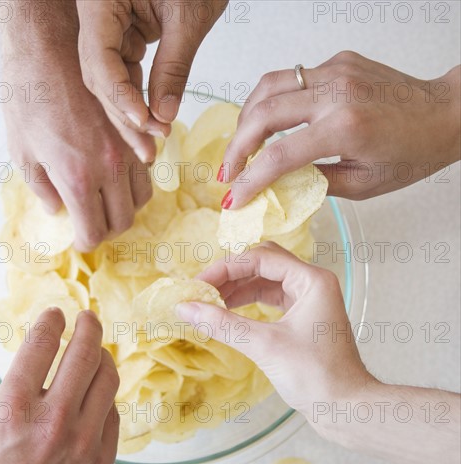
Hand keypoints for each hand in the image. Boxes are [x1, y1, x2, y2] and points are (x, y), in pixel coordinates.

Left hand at [0, 1, 152, 250]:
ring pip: (141, 200)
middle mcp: (110, 170)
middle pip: (122, 222)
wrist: (50, 49)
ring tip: (105, 204)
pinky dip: (135, 184)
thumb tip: (56, 210)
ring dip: (124, 209)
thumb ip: (42, 188)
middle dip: (106, 230)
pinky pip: (147, 173)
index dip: (85, 242)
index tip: (78, 239)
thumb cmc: (28, 97)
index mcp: (78, 179)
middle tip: (91, 225)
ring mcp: (128, 152)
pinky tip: (117, 178)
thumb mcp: (22, 151)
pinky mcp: (136, 135)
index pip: (94, 232)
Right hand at [0, 308, 119, 463]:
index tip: (57, 313)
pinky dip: (104, 397)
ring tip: (97, 352)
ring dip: (103, 357)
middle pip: (84, 354)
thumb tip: (43, 361)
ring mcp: (83, 441)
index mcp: (14, 409)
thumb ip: (17, 390)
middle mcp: (52, 421)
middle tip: (88, 318)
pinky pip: (113, 412)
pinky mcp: (103, 458)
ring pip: (108, 378)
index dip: (51, 322)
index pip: (40, 346)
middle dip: (89, 326)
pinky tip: (96, 396)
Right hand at [76, 0, 227, 140]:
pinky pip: (126, 75)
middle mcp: (98, 16)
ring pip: (111, 82)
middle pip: (100, 76)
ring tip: (152, 148)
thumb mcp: (189, 17)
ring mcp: (109, 28)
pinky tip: (153, 125)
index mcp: (100, 0)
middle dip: (125, 115)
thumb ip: (174, 66)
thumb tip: (164, 115)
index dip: (120, 94)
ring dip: (132, 116)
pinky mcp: (124, 37)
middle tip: (149, 148)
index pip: (99, 57)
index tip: (145, 121)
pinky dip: (139, 100)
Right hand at [175, 241, 370, 414]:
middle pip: (263, 264)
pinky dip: (247, 303)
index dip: (226, 268)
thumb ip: (223, 324)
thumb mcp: (264, 346)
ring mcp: (308, 300)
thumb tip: (184, 308)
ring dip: (237, 289)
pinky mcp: (302, 317)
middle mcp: (311, 283)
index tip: (198, 285)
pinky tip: (228, 312)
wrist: (346, 409)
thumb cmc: (314, 375)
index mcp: (311, 280)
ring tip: (209, 303)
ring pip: (265, 281)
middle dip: (231, 275)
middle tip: (202, 291)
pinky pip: (270, 299)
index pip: (261, 258)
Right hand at [221, 52, 460, 206]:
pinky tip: (268, 122)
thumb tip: (277, 185)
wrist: (445, 114)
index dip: (249, 180)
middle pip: (262, 114)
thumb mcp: (363, 184)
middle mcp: (336, 92)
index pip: (279, 155)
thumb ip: (314, 183)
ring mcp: (335, 70)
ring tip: (240, 146)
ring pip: (268, 87)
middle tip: (228, 171)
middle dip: (236, 147)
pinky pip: (288, 78)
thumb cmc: (412, 153)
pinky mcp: (336, 62)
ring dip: (245, 118)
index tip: (233, 198)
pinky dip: (269, 102)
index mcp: (346, 128)